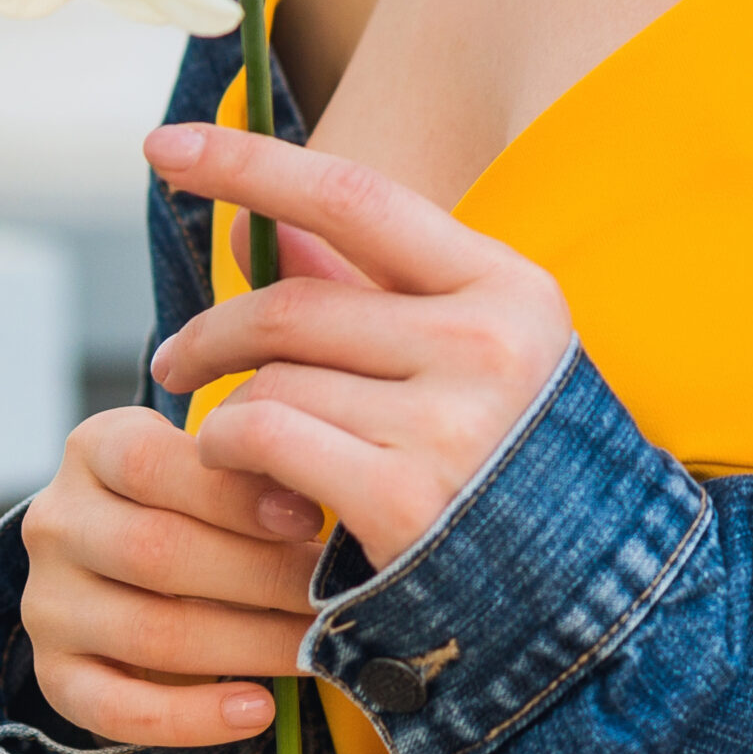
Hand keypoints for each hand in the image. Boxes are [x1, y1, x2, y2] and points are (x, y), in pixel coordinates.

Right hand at [13, 404, 322, 746]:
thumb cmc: (195, 508)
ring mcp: (47, 603)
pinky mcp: (54, 675)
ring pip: (148, 633)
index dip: (233, 492)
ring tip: (317, 649)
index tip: (309, 516)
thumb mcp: (211, 470)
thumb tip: (327, 499)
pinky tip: (257, 710)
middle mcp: (56, 522)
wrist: (128, 575)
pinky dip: (192, 718)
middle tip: (334, 592)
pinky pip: (116, 709)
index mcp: (92, 450)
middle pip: (155, 551)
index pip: (150, 463)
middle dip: (260, 576)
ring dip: (247, 646)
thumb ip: (250, 471)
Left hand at [139, 124, 575, 568]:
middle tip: (174, 362)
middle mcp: (487, 343)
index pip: (355, 195)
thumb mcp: (468, 360)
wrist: (589, 607)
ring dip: (230, 413)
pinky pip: (265, 439)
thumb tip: (256, 228)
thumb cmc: (511, 473)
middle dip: (214, 332)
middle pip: (294, 306)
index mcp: (507, 288)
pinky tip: (244, 479)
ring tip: (235, 449)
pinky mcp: (403, 499)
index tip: (163, 146)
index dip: (250, 163)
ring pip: (273, 381)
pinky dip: (231, 453)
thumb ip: (365, 291)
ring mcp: (450, 423)